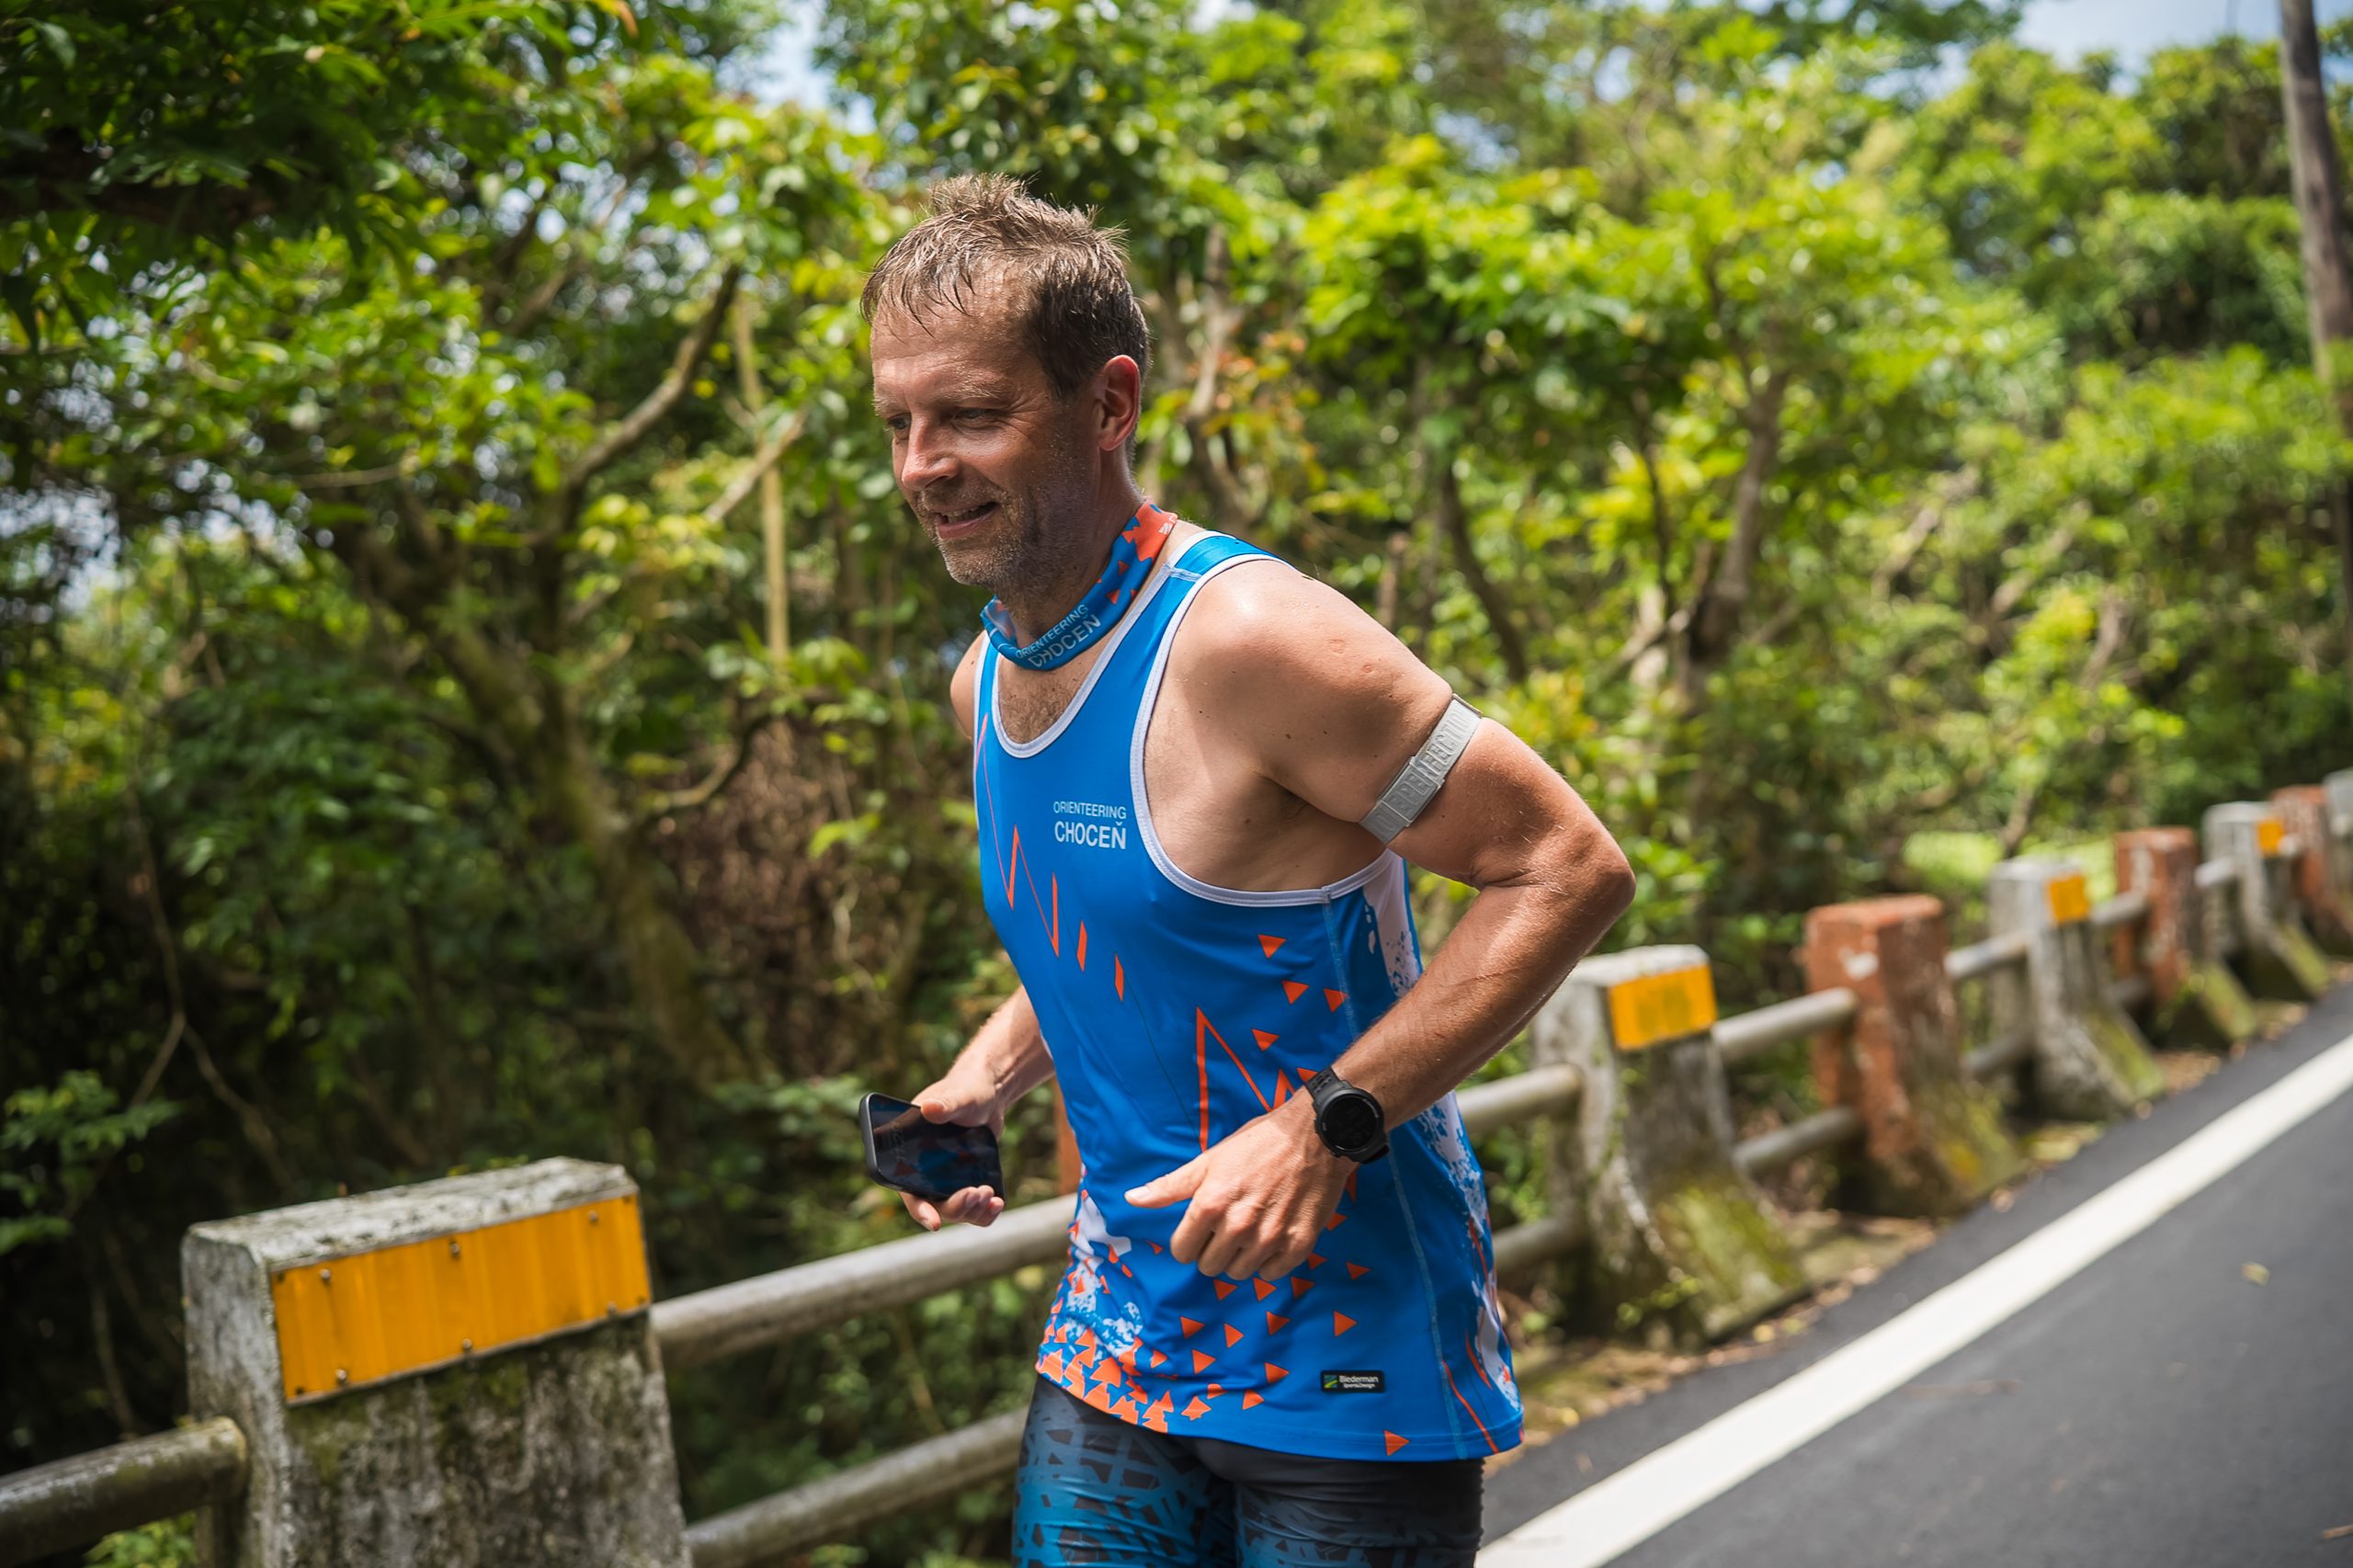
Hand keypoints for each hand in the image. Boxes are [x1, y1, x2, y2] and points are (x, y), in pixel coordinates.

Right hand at [898, 1057, 1009, 1232]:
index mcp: (911, 1156)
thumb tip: (929, 1109)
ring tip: (991, 1194)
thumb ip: (944, 1105)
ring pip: (957, 1212)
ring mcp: (947, 1181)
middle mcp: (926, 1174)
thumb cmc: (965, 1091)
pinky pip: (974, 1209)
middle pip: (937, 1207)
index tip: (933, 1224)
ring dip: (973, 1210)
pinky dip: (986, 1212)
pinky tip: (998, 1202)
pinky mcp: (967, 1182)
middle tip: (978, 1192)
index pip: (909, 1192)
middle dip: (957, 1207)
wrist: (988, 1094)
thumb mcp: (956, 1097)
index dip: (919, 1210)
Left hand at [1125, 1098, 1347, 1280]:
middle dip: (1213, 1250)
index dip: (1188, 1241)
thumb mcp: (1209, 1160)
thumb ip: (1170, 1186)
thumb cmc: (1259, 1144)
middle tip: (1229, 1226)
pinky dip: (1270, 1261)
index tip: (1201, 1228)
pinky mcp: (1299, 1245)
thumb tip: (1133, 1199)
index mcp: (1210, 1204)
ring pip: (1239, 1273)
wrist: (1316, 1136)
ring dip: (1241, 1257)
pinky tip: (1273, 1236)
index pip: (1182, 1252)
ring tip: (1252, 1229)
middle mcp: (1238, 1226)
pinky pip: (1272, 1274)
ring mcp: (1270, 1238)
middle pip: (1209, 1267)